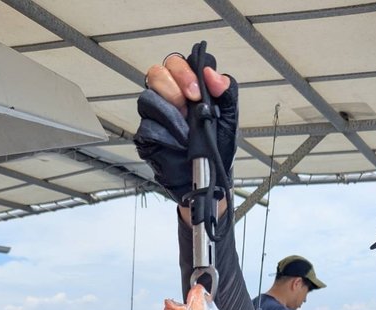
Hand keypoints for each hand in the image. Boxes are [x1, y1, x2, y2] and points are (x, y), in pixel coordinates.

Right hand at [135, 53, 237, 204]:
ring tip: (185, 127)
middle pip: (158, 72)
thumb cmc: (218, 149)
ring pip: (148, 96)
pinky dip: (163, 131)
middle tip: (191, 101)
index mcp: (188, 89)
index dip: (186, 71)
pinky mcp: (147, 135)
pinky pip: (146, 124)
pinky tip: (177, 140)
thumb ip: (225, 94)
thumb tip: (212, 74)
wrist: (210, 179)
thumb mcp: (229, 119)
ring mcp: (156, 116)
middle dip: (175, 84)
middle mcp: (169, 98)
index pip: (179, 64)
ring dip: (168, 109)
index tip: (198, 90)